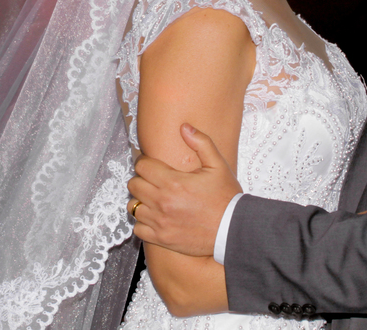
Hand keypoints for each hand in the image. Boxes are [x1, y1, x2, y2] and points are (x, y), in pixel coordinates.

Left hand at [127, 124, 241, 256]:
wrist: (234, 230)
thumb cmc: (226, 198)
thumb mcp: (218, 166)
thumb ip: (201, 143)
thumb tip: (184, 127)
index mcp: (173, 182)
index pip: (141, 166)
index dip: (146, 163)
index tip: (155, 166)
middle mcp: (162, 202)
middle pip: (134, 185)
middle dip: (142, 180)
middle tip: (155, 182)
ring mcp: (160, 222)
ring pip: (133, 206)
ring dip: (141, 201)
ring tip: (154, 199)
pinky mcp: (162, 239)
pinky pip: (138, 229)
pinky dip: (143, 223)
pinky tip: (155, 217)